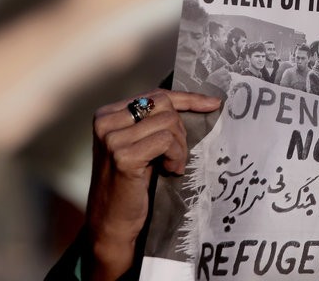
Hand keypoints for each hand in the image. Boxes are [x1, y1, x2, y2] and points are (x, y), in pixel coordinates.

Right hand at [85, 89, 220, 280]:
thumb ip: (155, 122)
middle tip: (176, 154)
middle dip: (180, 129)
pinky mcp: (123, 156)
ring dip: (179, 147)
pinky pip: (166, 141)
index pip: (156, 95)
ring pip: (168, 123)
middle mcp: (105, 122)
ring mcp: (112, 139)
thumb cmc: (130, 184)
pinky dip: (176, 155)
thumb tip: (202, 101)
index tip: (212, 103)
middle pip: (164, 105)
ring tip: (171, 165)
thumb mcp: (140, 144)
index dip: (187, 98)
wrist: (111, 222)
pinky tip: (169, 170)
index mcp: (108, 114)